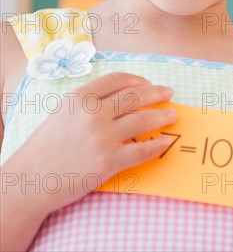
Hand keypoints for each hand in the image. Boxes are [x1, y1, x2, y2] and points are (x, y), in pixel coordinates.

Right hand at [8, 72, 176, 214]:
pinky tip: (166, 141)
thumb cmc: (46, 147)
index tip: (149, 83)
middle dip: (157, 94)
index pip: (117, 80)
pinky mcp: (108, 161)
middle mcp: (93, 113)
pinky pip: (142, 150)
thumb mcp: (63, 113)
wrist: (30, 180)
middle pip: (135, 97)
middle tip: (169, 94)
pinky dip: (158, 145)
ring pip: (143, 120)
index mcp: (80, 98)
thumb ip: (89, 102)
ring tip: (173, 116)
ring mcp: (102, 137)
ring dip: (162, 117)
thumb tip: (125, 97)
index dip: (137, 80)